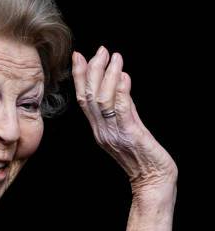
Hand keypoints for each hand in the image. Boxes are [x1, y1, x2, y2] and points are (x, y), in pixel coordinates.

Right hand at [72, 46, 177, 197]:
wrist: (152, 180)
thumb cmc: (142, 157)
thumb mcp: (127, 127)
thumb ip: (122, 106)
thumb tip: (120, 79)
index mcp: (98, 129)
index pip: (82, 99)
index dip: (79, 77)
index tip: (78, 56)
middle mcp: (101, 131)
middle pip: (88, 97)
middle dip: (92, 70)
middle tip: (100, 51)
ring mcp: (113, 134)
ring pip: (101, 101)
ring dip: (107, 76)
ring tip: (115, 58)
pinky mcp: (129, 135)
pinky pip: (120, 111)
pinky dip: (120, 91)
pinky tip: (124, 77)